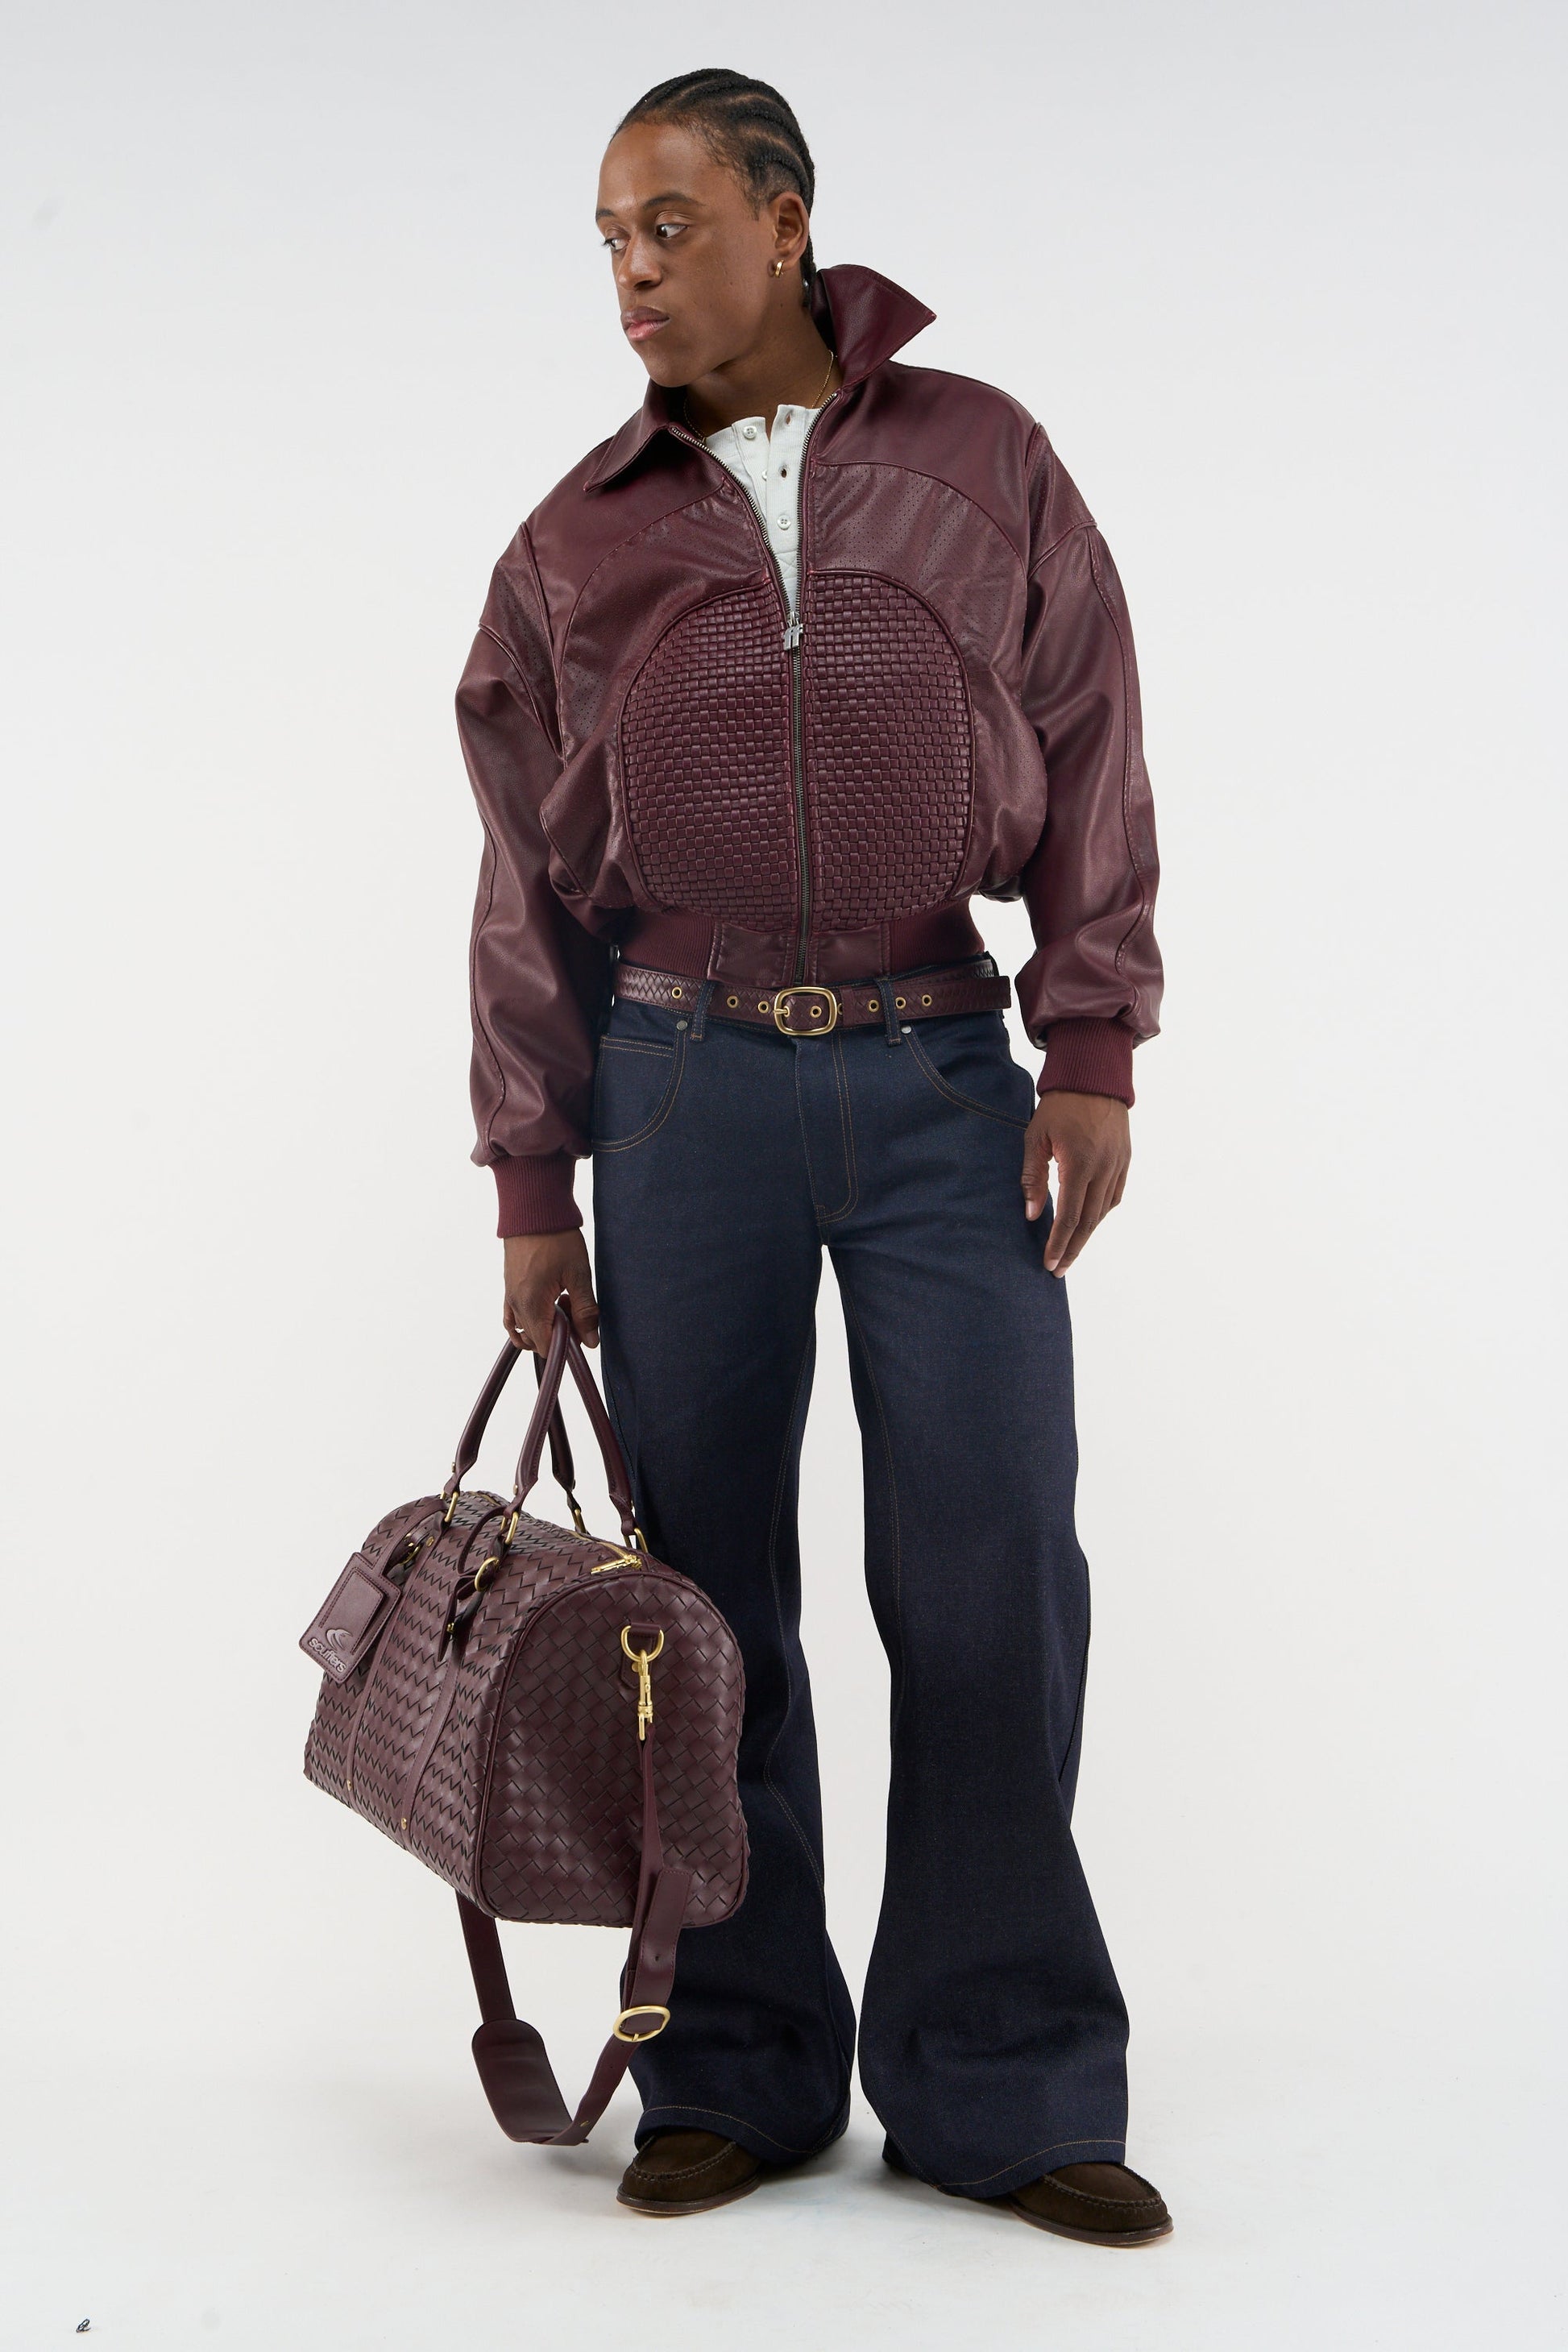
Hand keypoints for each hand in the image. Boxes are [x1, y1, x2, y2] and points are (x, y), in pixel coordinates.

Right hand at [502, 1230, 599, 1352]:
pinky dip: (530, 1320)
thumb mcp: (579, 1274)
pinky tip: (550, 1304)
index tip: (582, 1326)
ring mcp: (509, 1297)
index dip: (567, 1344)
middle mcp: (515, 1305)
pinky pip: (514, 1317)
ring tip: (564, 1301)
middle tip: (577, 1306)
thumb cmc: (556, 1238)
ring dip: (547, 1324)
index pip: (546, 1347)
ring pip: (526, 1329)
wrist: (533, 1210)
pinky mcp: (509, 1288)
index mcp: (531, 1305)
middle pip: (536, 1340)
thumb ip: (585, 1311)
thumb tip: (590, 1341)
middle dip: (559, 1332)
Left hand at [1022, 1093, 1130, 1275]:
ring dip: (1086, 1234)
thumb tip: (1031, 1215)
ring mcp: (1118, 1165)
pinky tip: (1088, 1222)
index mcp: (1080, 1164)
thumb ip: (1033, 1177)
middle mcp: (1104, 1169)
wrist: (1095, 1076)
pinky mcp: (1125, 1160)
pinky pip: (1114, 1196)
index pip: (1069, 1216)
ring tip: (1070, 1250)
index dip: (1059, 1243)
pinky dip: (1100, 1214)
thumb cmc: (1059, 1105)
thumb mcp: (1036, 1137)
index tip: (1049, 1263)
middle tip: (1059, 1269)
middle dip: (1073, 1249)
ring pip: (1103, 1211)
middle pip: (1088, 1222)